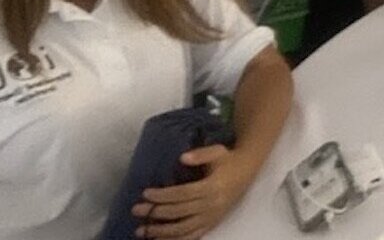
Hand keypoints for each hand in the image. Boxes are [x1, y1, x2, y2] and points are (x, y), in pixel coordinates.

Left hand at [132, 145, 255, 238]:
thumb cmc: (228, 160)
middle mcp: (212, 205)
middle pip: (179, 212)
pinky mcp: (212, 223)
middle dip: (155, 212)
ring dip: (161, 231)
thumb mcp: (217, 151)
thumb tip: (182, 158)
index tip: (145, 193)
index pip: (182, 194)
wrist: (248, 171)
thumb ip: (200, 154)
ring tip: (141, 231)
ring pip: (183, 229)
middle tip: (136, 210)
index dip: (163, 195)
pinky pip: (192, 236)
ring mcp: (212, 217)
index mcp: (212, 187)